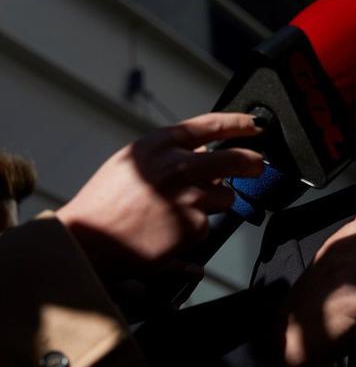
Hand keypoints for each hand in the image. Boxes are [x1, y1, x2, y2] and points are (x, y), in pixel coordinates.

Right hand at [57, 112, 263, 279]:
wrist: (87, 242)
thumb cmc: (106, 201)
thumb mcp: (132, 162)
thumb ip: (168, 153)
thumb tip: (204, 152)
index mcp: (160, 144)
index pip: (212, 125)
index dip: (240, 123)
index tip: (255, 124)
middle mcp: (179, 166)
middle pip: (237, 159)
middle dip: (253, 162)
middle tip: (258, 165)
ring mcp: (190, 197)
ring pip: (225, 197)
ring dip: (213, 203)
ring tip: (179, 212)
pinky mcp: (194, 227)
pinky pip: (207, 226)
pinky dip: (194, 231)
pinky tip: (168, 232)